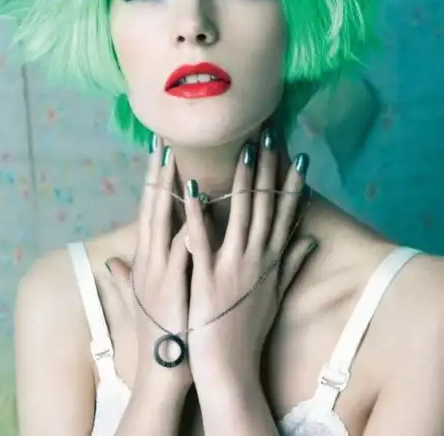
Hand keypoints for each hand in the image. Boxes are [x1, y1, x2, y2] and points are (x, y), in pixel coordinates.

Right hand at [105, 138, 191, 391]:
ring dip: (171, 190)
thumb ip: (128, 276)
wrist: (163, 369)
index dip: (153, 183)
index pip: (149, 212)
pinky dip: (189, 227)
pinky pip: (183, 250)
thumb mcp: (141, 300)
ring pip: (164, 221)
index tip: (160, 155)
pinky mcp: (175, 285)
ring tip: (179, 160)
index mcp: (147, 260)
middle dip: (157, 174)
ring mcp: (162, 270)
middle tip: (164, 141)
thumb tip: (112, 260)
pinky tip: (199, 206)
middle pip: (152, 208)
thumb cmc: (159, 332)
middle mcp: (151, 259)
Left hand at [184, 131, 315, 382]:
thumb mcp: (274, 296)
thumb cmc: (248, 331)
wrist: (230, 369)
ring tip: (243, 148)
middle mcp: (256, 258)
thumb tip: (311, 240)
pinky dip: (197, 213)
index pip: (284, 213)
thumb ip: (291, 265)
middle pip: (265, 205)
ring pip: (239, 214)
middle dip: (268, 169)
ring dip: (241, 179)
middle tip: (270, 135)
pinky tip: (192, 187)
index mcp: (270, 261)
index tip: (297, 155)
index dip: (291, 183)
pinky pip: (202, 239)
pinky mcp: (208, 278)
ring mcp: (233, 266)